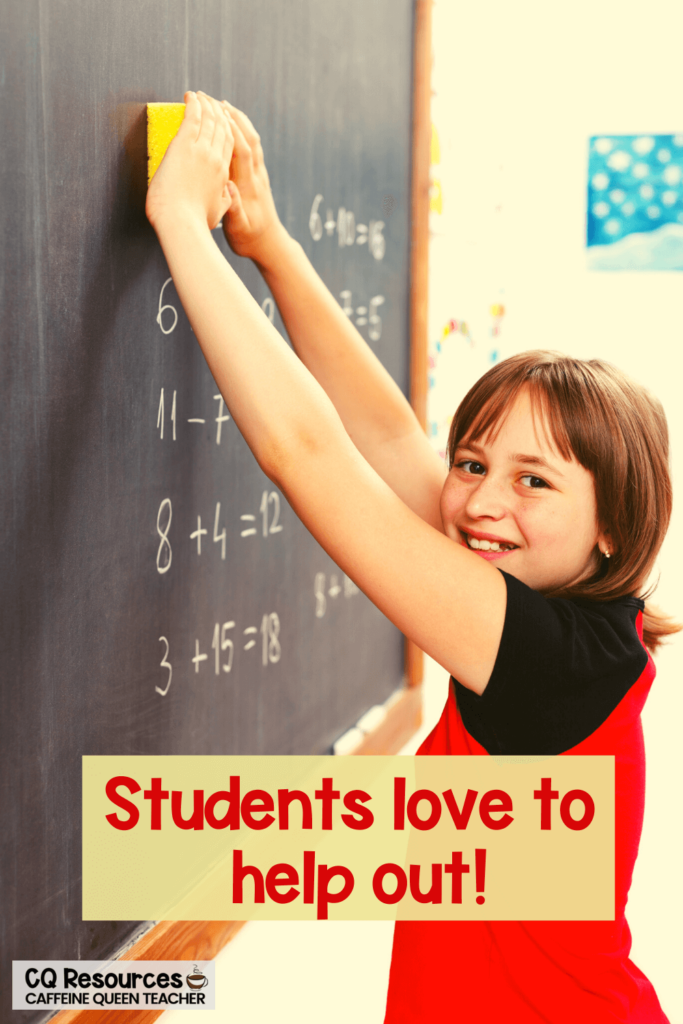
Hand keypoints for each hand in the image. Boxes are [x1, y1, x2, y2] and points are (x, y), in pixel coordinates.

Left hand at [146, 91, 233, 232]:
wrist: (181, 224)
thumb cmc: (195, 224)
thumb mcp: (217, 213)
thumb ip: (224, 200)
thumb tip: (227, 193)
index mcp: (224, 175)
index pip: (229, 144)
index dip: (228, 129)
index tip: (224, 118)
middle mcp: (216, 159)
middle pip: (222, 128)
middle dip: (218, 112)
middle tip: (211, 101)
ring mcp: (202, 151)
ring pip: (209, 119)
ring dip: (205, 104)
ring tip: (201, 95)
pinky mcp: (184, 146)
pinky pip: (192, 117)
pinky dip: (193, 104)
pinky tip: (190, 96)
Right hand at [221, 102, 286, 265]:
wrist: (269, 244)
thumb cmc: (249, 239)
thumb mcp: (238, 229)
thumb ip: (233, 209)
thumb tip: (229, 188)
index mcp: (248, 187)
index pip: (242, 151)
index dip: (231, 130)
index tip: (216, 113)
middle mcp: (256, 176)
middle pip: (248, 139)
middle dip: (232, 117)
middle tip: (213, 100)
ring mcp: (259, 175)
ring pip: (252, 140)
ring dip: (239, 120)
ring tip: (223, 104)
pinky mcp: (259, 176)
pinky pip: (253, 147)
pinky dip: (243, 131)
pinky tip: (233, 123)